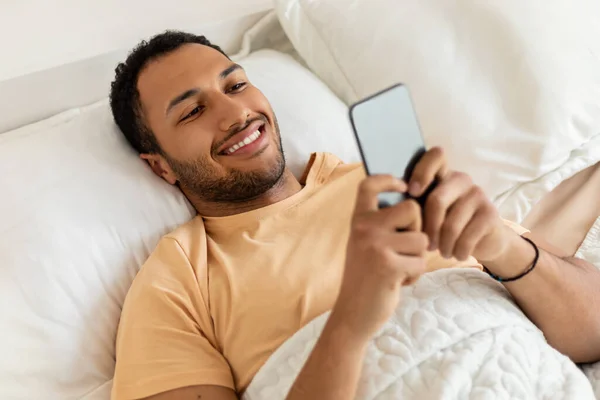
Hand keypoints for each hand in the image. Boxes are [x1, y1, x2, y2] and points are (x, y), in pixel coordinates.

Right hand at [332, 175, 428, 340]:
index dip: (388, 178)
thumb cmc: (367, 277)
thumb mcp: (366, 244)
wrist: (353, 313)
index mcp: (358, 220)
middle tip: (404, 250)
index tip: (403, 186)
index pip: (369, 184)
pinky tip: (397, 281)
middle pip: (412, 209)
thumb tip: (415, 202)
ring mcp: (374, 246)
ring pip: (421, 239)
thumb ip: (383, 224)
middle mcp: (363, 228)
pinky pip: (420, 262)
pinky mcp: (387, 266)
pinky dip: (414, 275)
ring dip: (417, 257)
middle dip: (418, 230)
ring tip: (398, 268)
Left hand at [408, 147, 509, 261]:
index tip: (412, 192)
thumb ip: (414, 205)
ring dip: (443, 245)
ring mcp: (478, 194)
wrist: (482, 241)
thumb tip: (392, 210)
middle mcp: (461, 180)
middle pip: (436, 201)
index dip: (421, 171)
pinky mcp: (491, 213)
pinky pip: (466, 238)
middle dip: (428, 229)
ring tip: (442, 252)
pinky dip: (458, 251)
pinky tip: (457, 254)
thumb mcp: (428, 213)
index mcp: (443, 175)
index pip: (435, 156)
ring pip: (450, 225)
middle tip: (427, 245)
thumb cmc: (444, 226)